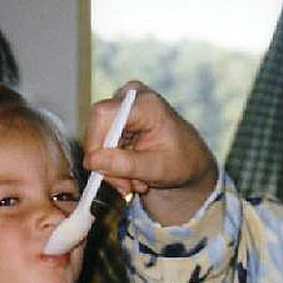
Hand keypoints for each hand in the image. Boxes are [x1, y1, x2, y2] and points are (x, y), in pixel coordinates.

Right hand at [82, 82, 218, 225]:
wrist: (190, 161)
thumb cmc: (182, 162)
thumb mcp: (156, 169)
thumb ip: (125, 164)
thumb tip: (92, 161)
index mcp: (147, 104)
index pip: (104, 114)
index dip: (95, 142)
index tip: (98, 171)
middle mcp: (132, 96)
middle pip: (98, 127)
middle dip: (106, 162)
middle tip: (124, 186)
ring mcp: (124, 104)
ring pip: (98, 137)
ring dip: (111, 167)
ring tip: (134, 182)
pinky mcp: (117, 116)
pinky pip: (102, 141)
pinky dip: (113, 162)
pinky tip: (131, 172)